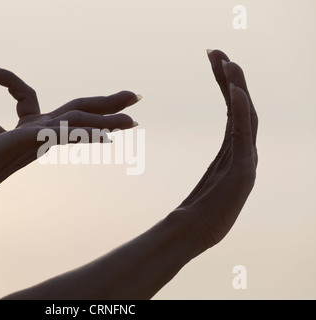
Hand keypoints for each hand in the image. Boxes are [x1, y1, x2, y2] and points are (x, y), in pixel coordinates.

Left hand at [0, 64, 139, 195]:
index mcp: (28, 126)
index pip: (29, 95)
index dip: (9, 78)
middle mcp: (40, 132)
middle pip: (79, 113)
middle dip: (106, 106)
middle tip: (134, 97)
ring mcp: (40, 137)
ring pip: (79, 123)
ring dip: (107, 120)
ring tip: (132, 118)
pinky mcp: (33, 140)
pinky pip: (64, 132)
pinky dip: (87, 131)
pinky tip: (108, 133)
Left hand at [172, 50, 257, 248]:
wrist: (194, 233)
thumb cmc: (198, 211)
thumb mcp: (209, 181)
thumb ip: (217, 166)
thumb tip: (216, 161)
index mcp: (233, 150)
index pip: (233, 108)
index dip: (226, 82)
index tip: (214, 60)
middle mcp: (244, 151)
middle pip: (242, 105)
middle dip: (232, 76)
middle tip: (217, 52)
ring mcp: (246, 160)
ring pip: (246, 114)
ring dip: (238, 86)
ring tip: (228, 62)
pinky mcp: (243, 170)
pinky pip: (243, 133)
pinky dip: (241, 109)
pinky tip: (234, 89)